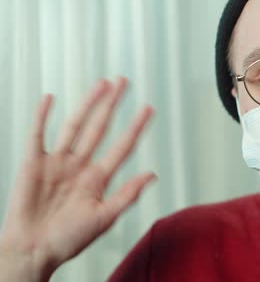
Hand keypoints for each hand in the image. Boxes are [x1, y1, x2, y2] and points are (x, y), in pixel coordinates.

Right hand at [0, 78, 154, 280]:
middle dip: (112, 105)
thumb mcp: (104, 217)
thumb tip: (152, 175)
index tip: (148, 108)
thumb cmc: (68, 239)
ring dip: (88, 104)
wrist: (33, 251)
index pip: (122, 146)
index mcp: (98, 178)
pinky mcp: (33, 163)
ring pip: (75, 126)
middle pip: (99, 128)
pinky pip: (38, 135)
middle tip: (123, 82)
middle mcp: (80, 165)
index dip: (135, 127)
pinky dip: (43, 116)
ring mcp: (57, 162)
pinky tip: (51, 99)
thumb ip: (127, 194)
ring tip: (102, 85)